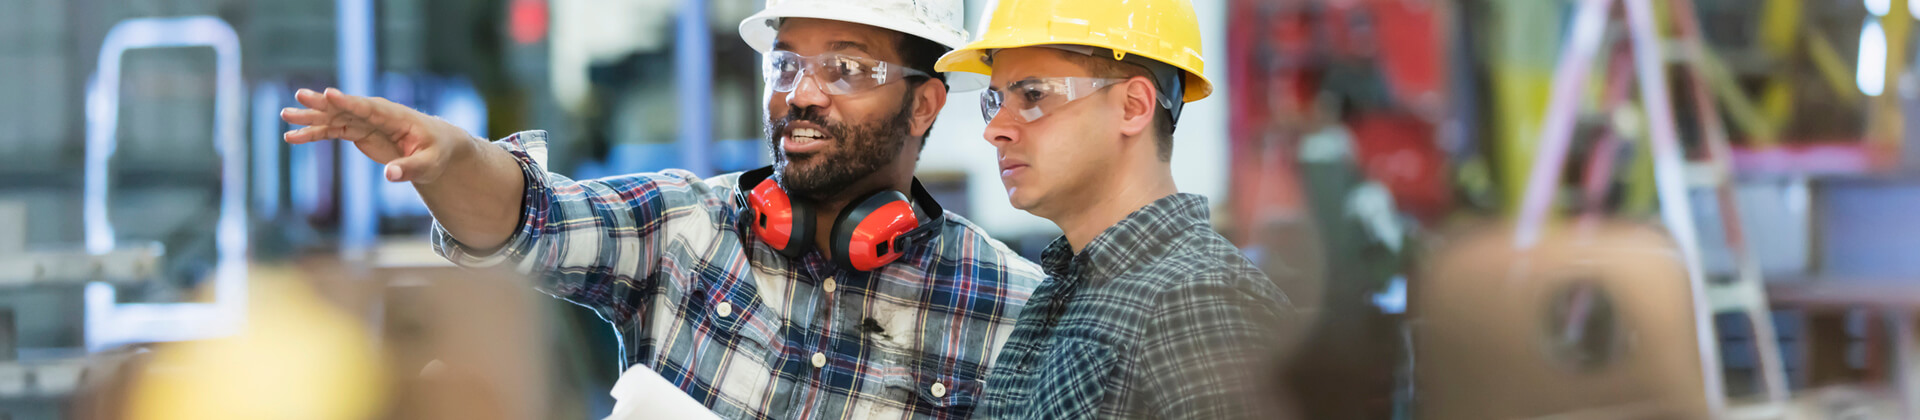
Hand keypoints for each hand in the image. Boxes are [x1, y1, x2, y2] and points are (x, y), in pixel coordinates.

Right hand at [280, 88, 473, 183]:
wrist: (435, 146)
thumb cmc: (436, 152)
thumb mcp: (429, 164)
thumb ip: (409, 169)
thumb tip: (390, 175)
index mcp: (395, 116)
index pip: (369, 107)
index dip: (349, 101)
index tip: (329, 93)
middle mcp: (375, 114)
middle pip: (345, 107)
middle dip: (323, 103)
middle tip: (300, 96)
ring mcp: (364, 121)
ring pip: (333, 117)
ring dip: (310, 117)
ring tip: (285, 116)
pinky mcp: (357, 131)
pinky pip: (331, 131)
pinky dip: (313, 134)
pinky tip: (292, 138)